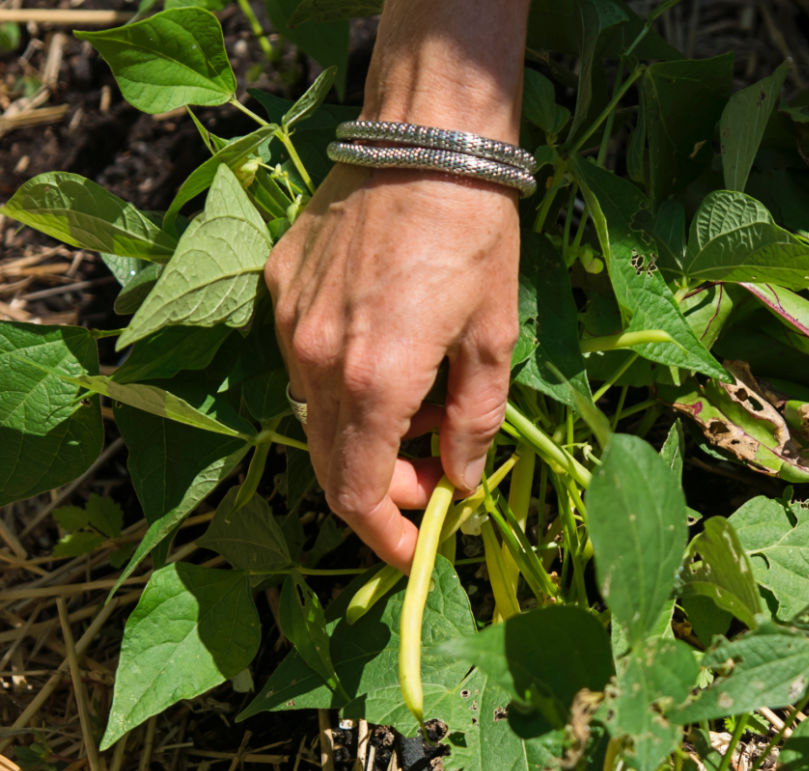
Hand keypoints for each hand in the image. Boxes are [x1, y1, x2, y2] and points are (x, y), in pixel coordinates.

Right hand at [265, 167, 520, 566]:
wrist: (423, 143)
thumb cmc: (474, 239)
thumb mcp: (493, 343)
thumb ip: (473, 424)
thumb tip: (460, 480)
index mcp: (373, 381)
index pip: (357, 493)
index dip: (386, 537)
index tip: (416, 553)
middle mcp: (315, 359)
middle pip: (332, 462)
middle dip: (385, 489)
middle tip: (436, 481)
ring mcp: (288, 322)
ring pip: (318, 414)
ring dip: (369, 433)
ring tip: (428, 407)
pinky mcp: (279, 287)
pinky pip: (305, 361)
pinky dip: (348, 383)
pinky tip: (396, 358)